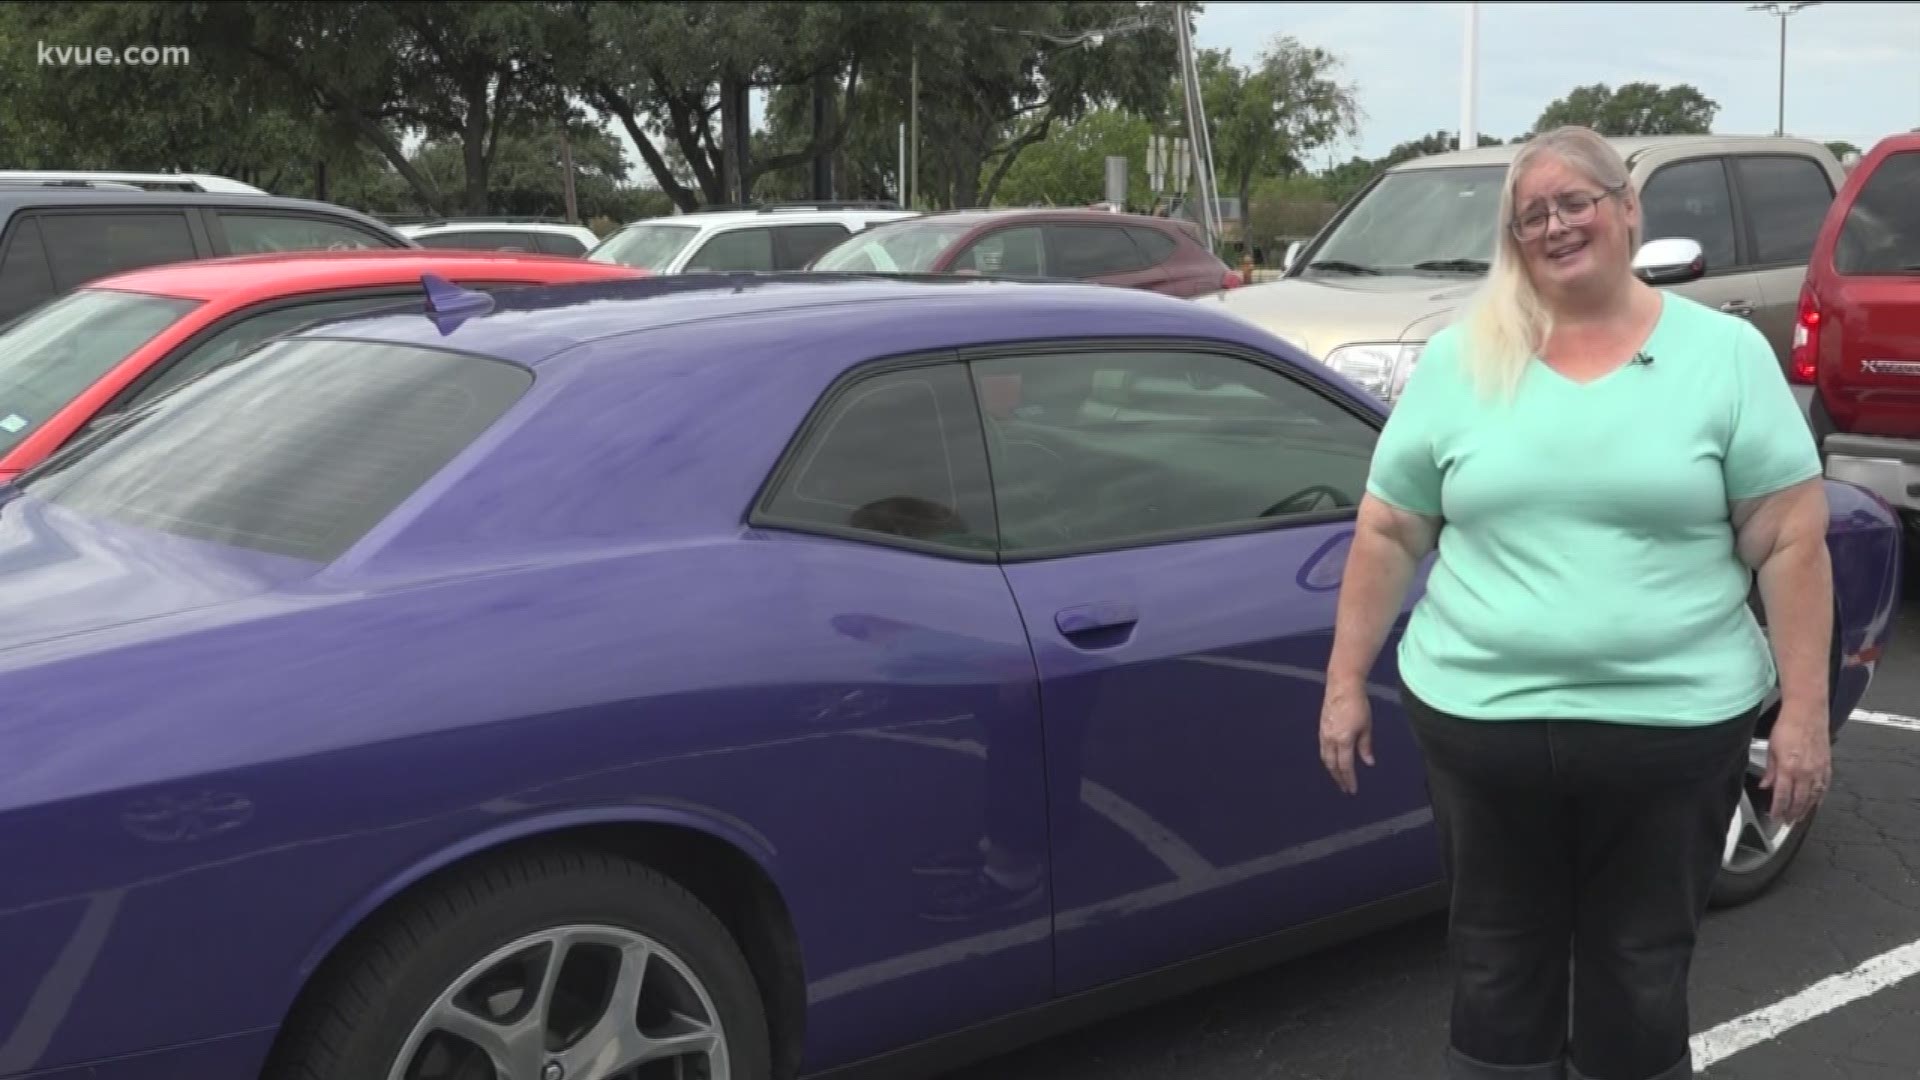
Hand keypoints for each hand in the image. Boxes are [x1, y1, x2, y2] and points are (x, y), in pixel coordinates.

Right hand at [1319, 684, 1374, 794]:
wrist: (1342, 686)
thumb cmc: (1358, 705)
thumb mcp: (1366, 726)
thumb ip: (1365, 746)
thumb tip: (1368, 763)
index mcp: (1343, 740)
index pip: (1345, 766)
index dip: (1349, 779)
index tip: (1352, 790)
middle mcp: (1330, 739)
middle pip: (1332, 765)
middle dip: (1338, 778)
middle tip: (1345, 788)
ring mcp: (1323, 733)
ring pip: (1325, 757)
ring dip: (1331, 769)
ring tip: (1338, 777)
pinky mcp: (1321, 728)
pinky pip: (1323, 749)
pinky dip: (1328, 758)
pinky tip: (1333, 760)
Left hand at [1761, 703, 1831, 824]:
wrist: (1807, 712)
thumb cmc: (1788, 725)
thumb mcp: (1771, 748)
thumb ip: (1769, 770)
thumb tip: (1766, 784)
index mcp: (1789, 768)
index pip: (1782, 796)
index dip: (1778, 810)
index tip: (1775, 817)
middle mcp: (1805, 771)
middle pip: (1799, 800)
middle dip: (1792, 814)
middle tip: (1786, 822)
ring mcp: (1818, 769)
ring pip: (1813, 797)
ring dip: (1806, 809)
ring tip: (1799, 817)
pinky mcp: (1827, 765)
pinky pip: (1824, 787)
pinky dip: (1820, 798)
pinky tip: (1817, 803)